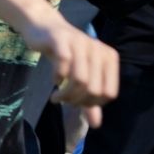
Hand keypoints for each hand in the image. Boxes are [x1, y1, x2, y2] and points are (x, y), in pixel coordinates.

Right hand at [21, 9, 119, 128]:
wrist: (44, 28)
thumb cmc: (66, 55)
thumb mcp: (81, 77)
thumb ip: (89, 101)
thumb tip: (96, 125)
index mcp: (109, 58)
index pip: (109, 94)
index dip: (92, 104)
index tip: (77, 103)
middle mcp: (99, 49)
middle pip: (94, 90)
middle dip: (76, 101)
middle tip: (63, 100)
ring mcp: (82, 43)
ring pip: (80, 81)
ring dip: (65, 95)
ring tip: (56, 97)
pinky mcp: (63, 40)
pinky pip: (64, 65)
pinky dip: (57, 78)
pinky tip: (54, 81)